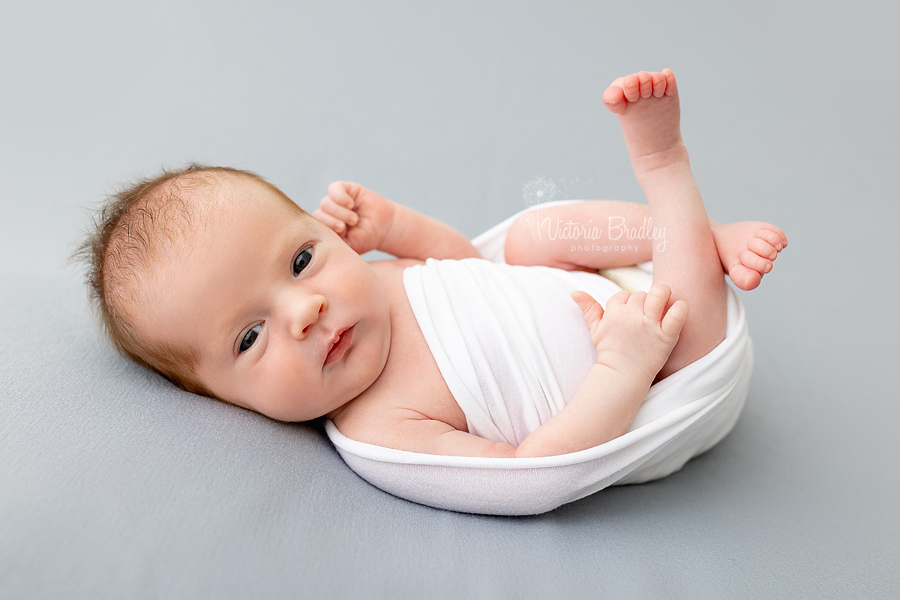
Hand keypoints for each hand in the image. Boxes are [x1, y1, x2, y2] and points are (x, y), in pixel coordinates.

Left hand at [313, 181, 397, 254]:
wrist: (385, 228)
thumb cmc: (366, 239)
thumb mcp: (348, 247)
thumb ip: (332, 244)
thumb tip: (315, 243)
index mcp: (325, 228)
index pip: (314, 227)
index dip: (327, 230)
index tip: (342, 236)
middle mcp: (328, 214)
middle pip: (318, 214)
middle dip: (333, 222)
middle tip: (347, 227)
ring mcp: (336, 201)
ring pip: (325, 203)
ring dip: (340, 212)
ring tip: (353, 219)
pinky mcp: (345, 189)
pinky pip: (334, 189)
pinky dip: (340, 197)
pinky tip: (351, 204)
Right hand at [570, 284, 687, 380]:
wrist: (622, 377)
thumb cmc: (609, 353)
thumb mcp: (595, 330)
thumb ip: (588, 308)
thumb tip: (574, 292)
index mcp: (614, 313)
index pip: (623, 296)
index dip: (627, 304)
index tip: (629, 318)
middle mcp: (631, 316)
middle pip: (641, 294)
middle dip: (643, 303)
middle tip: (645, 318)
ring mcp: (649, 325)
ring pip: (659, 293)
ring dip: (662, 296)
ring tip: (663, 308)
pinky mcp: (666, 335)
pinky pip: (678, 313)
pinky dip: (681, 309)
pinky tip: (677, 312)